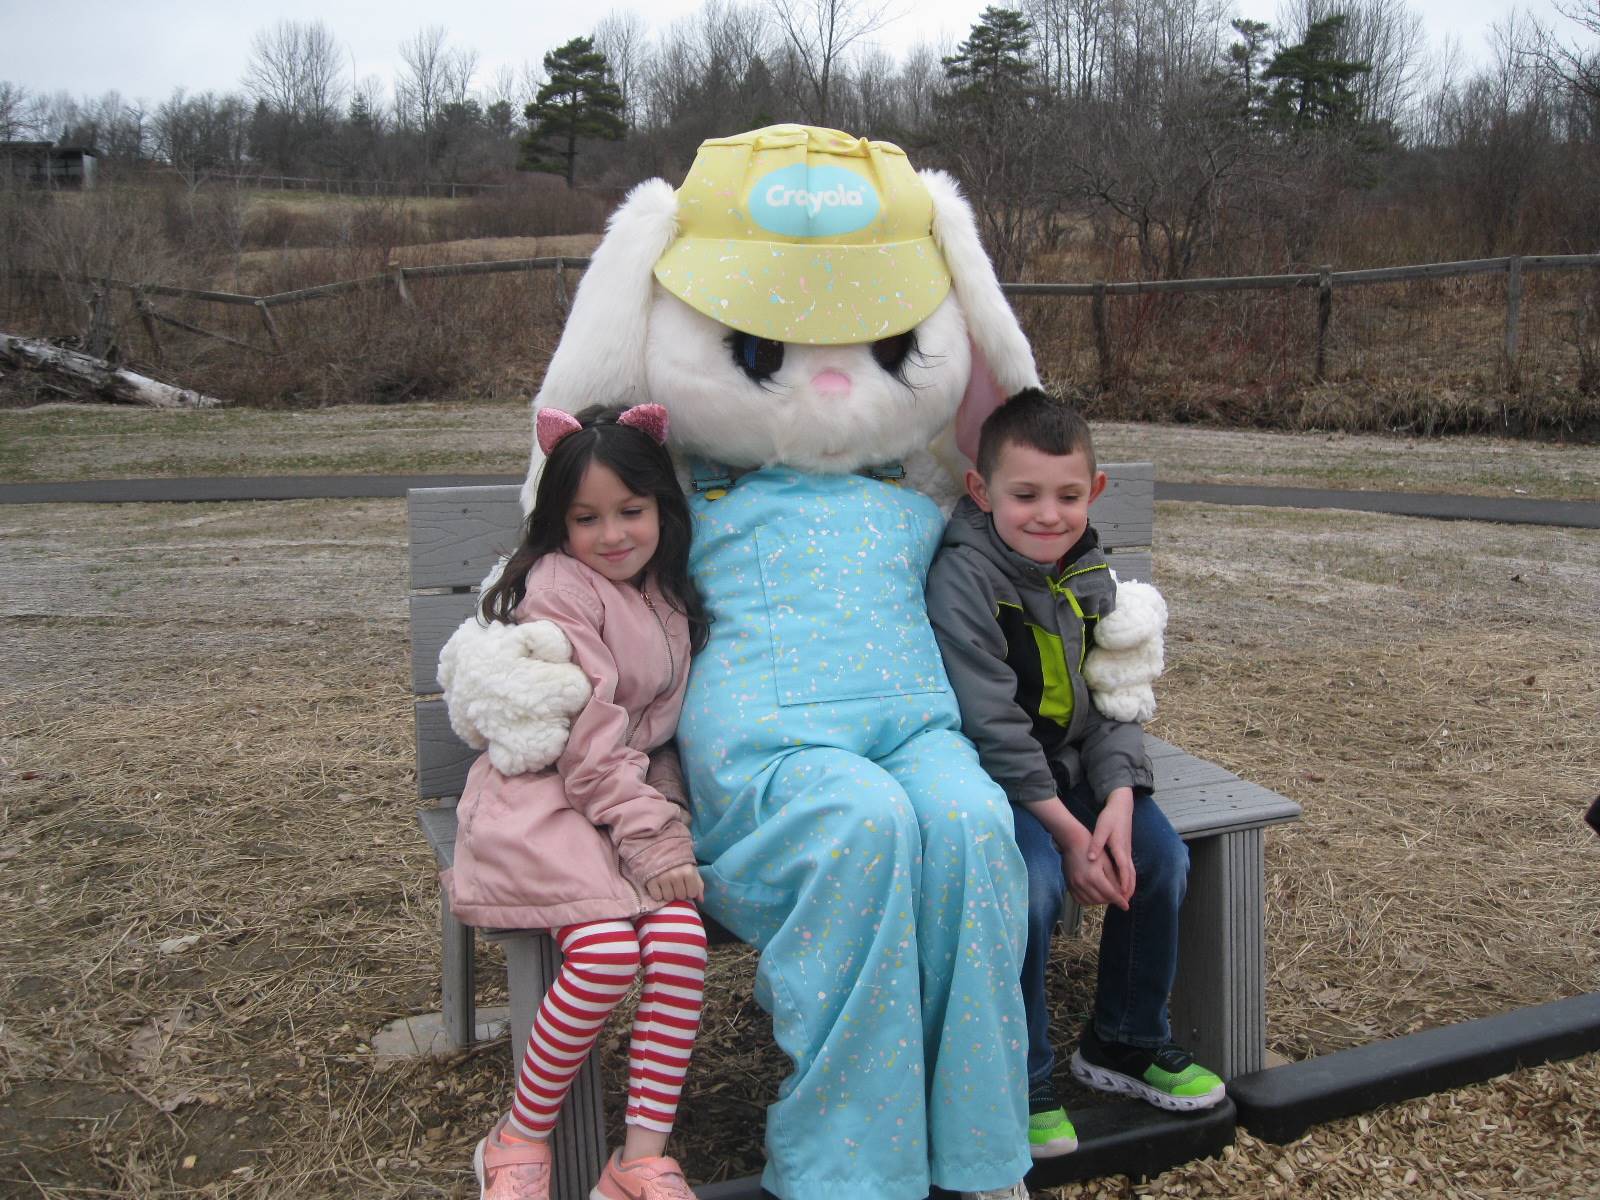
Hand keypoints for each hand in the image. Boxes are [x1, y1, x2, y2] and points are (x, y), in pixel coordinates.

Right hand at [644, 864, 702, 902]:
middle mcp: (675, 876)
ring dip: (668, 893)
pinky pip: (657, 897)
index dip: (690, 890)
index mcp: (688, 872)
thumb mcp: (691, 868)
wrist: (660, 848)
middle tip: (676, 883)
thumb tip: (701, 900)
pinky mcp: (651, 881)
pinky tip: (659, 886)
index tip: (686, 884)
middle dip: (679, 892)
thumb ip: (698, 884)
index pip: (692, 893)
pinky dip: (658, 894)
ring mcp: (662, 878)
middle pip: (680, 896)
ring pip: (668, 898)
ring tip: (667, 884)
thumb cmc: (679, 861)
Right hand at [1062, 837, 1126, 909]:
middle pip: (1101, 899)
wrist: (1072, 842)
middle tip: (1117, 898)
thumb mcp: (1106, 862)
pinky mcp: (1069, 886)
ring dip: (1101, 901)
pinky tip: (1094, 896)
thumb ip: (1114, 880)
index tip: (1126, 907)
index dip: (1120, 901)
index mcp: (1094, 876)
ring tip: (1106, 896)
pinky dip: (1089, 901)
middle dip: (1111, 900)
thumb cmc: (1092, 849)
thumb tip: (1122, 894)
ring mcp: (1074, 885)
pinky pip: (1080, 900)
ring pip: (1091, 901)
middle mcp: (1083, 883)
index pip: (1110, 894)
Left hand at [1087, 788, 1135, 907]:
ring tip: (1125, 896)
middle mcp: (1126, 852)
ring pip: (1131, 872)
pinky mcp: (1126, 849)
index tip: (1122, 896)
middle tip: (1125, 902)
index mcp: (1120, 849)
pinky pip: (1128, 867)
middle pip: (1130, 875)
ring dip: (1129, 884)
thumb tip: (1091, 858)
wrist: (1121, 807)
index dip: (1123, 885)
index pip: (1124, 871)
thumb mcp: (1101, 829)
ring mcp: (1127, 851)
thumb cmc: (1111, 818)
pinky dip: (1127, 877)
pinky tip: (1122, 882)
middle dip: (1129, 889)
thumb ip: (1096, 844)